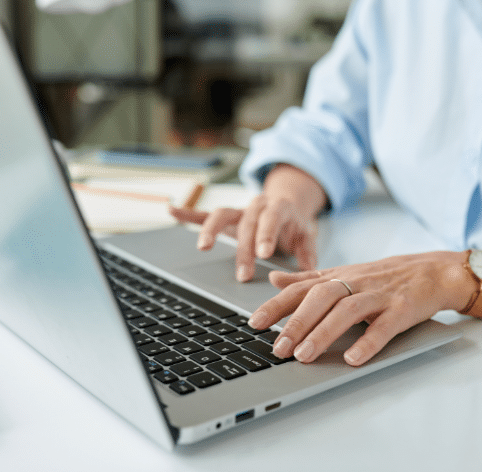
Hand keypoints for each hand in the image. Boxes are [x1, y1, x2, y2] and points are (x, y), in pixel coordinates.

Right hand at [169, 193, 318, 281]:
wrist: (286, 205)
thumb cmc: (294, 225)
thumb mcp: (306, 236)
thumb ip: (307, 252)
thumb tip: (309, 271)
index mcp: (278, 208)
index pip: (271, 219)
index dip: (267, 235)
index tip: (264, 253)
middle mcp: (256, 205)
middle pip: (247, 225)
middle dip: (244, 250)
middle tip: (243, 275)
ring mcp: (239, 210)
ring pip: (222, 215)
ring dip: (211, 230)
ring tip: (203, 247)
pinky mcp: (227, 216)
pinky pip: (205, 213)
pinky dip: (188, 213)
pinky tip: (171, 211)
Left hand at [247, 251, 472, 365]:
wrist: (433, 271)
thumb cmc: (383, 277)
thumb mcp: (343, 274)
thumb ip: (308, 278)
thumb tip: (273, 278)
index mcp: (339, 277)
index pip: (302, 288)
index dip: (277, 304)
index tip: (254, 323)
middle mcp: (356, 283)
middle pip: (321, 297)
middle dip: (297, 322)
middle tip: (278, 347)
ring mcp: (379, 295)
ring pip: (347, 311)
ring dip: (323, 333)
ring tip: (304, 356)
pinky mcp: (403, 310)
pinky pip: (384, 326)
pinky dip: (368, 342)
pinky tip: (353, 359)